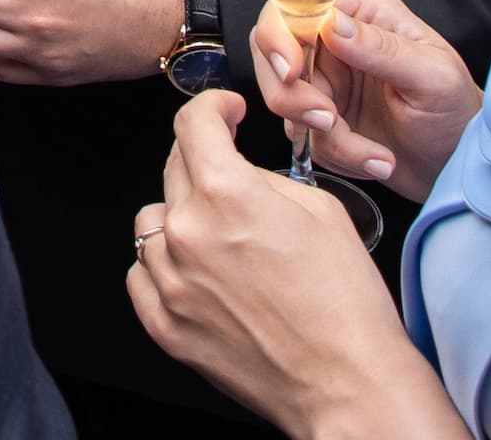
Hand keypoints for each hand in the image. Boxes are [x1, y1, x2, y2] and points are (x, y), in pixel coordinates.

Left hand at [130, 94, 470, 438]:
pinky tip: (200, 272)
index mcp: (226, 194)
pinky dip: (165, 266)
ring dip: (181, 217)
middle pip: (174, 168)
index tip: (223, 113)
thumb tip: (242, 171)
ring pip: (153, 222)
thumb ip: (266, 179)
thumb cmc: (345, 306)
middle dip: (204, 160)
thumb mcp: (320, 210)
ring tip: (222, 238)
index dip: (211, 107)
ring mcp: (170, 282)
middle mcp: (187, 233)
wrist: (347, 383)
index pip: (192, 123)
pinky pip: (143, 274)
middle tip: (234, 179)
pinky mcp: (166, 326)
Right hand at [255, 0, 484, 203]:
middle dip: (295, 96)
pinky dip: (340, 156)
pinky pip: (305, 136)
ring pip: (286, 102)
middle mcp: (336, 42)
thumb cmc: (459, 112)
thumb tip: (332, 23)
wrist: (462, 166)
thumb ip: (382, 48)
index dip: (279, 37)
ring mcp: (327, 82)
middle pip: (273, 53)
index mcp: (362, 13)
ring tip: (376, 155)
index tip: (293, 73)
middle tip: (331, 121)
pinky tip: (377, 161)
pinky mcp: (324, 119)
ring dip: (328, 137)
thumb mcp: (432, 76)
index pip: (294, 6)